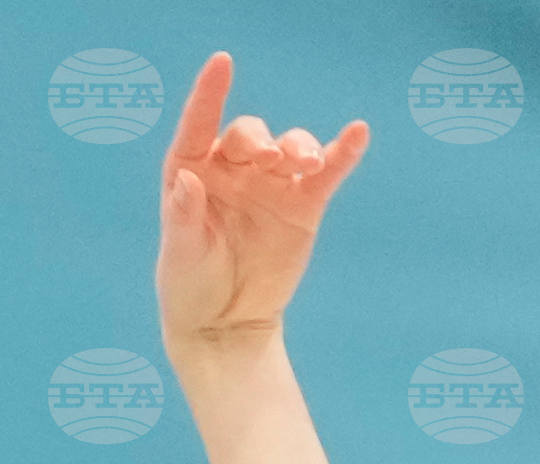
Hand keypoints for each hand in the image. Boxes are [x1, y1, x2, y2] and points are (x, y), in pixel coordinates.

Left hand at [156, 49, 368, 353]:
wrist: (225, 325)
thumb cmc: (190, 287)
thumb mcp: (181, 256)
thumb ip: (183, 217)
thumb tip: (187, 180)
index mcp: (194, 171)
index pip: (198, 126)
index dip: (209, 95)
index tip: (222, 63)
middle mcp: (233, 168)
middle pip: (249, 136)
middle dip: (258, 140)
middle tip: (269, 157)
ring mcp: (270, 183)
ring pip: (289, 147)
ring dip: (299, 147)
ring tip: (306, 163)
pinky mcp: (302, 205)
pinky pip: (326, 172)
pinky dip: (342, 152)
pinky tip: (358, 134)